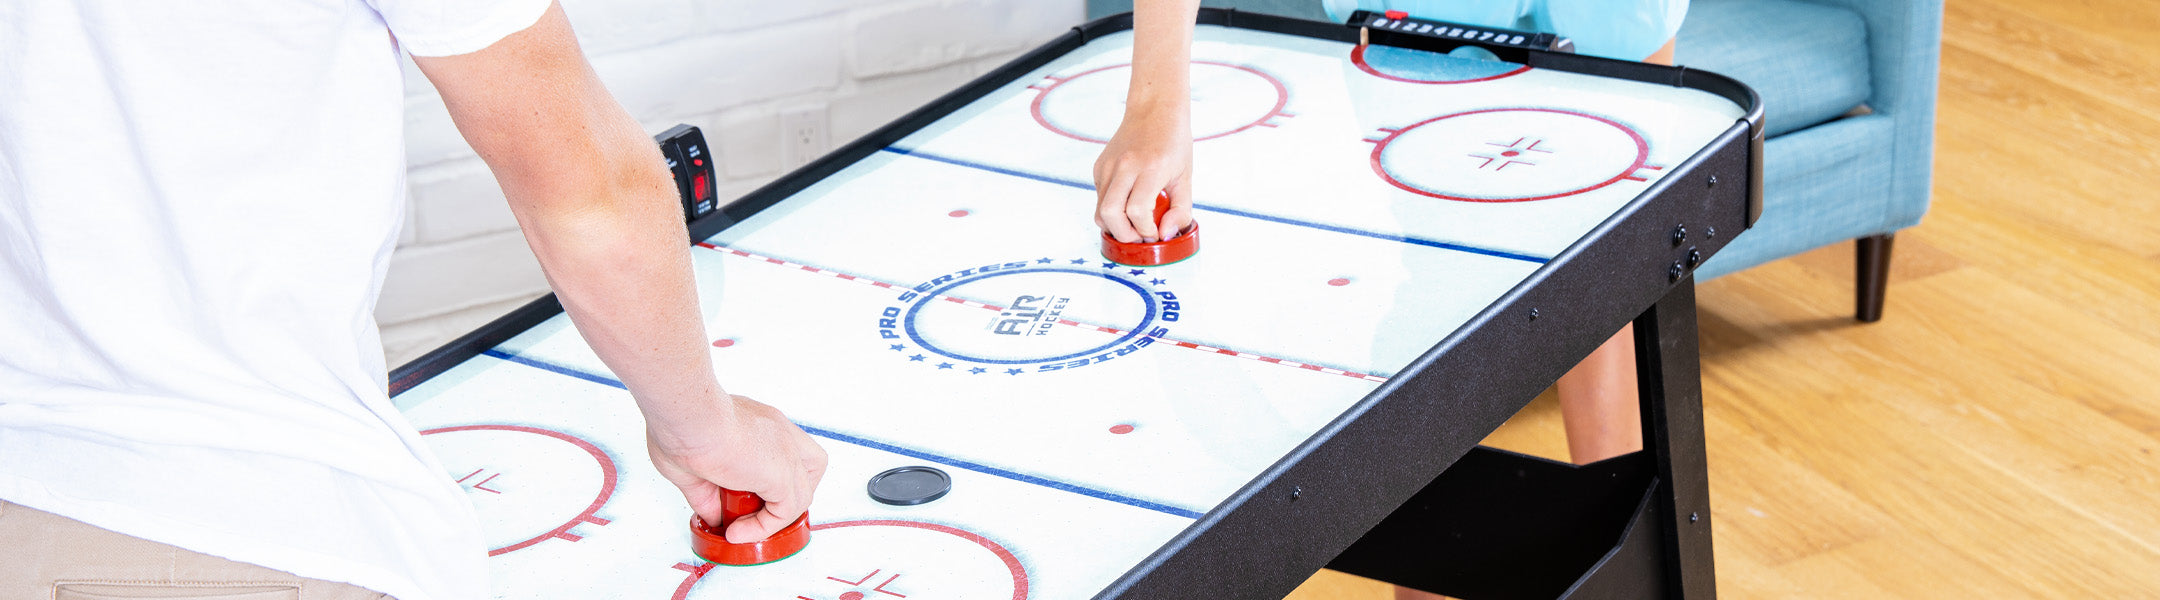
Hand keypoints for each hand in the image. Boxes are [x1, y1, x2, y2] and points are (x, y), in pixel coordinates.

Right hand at [646, 394, 827, 542]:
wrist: (686, 413)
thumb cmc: (678, 423)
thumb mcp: (689, 465)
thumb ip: (705, 492)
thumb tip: (711, 515)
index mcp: (758, 423)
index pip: (781, 450)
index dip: (768, 477)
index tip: (739, 495)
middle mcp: (777, 432)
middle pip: (809, 464)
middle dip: (790, 492)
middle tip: (760, 509)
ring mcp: (785, 451)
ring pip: (802, 491)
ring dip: (774, 516)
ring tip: (742, 527)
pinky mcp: (782, 473)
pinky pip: (786, 510)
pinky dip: (764, 526)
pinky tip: (738, 531)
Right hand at [1093, 100, 1194, 243]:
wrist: (1154, 109)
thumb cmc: (1173, 142)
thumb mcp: (1186, 177)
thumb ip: (1181, 210)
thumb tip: (1166, 235)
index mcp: (1150, 168)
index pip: (1137, 211)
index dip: (1145, 230)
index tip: (1156, 233)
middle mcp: (1125, 166)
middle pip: (1110, 215)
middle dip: (1125, 235)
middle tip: (1140, 237)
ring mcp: (1108, 166)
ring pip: (1100, 211)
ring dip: (1116, 226)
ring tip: (1133, 224)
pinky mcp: (1099, 167)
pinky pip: (1100, 199)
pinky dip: (1111, 210)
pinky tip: (1127, 203)